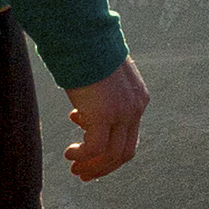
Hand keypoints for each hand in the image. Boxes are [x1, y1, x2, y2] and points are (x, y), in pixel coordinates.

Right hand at [62, 61, 149, 180]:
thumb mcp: (100, 77)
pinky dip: (83, 156)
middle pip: (125, 151)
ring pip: (112, 155)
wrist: (83, 35)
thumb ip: (99, 97)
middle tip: (83, 173)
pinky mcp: (104, 114)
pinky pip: (95, 148)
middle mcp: (135, 107)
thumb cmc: (86, 50)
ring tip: (75, 169)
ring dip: (93, 166)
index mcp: (138, 98)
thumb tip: (83, 112)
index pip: (129, 135)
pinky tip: (70, 154)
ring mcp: (122, 112)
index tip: (89, 155)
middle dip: (104, 166)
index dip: (109, 149)